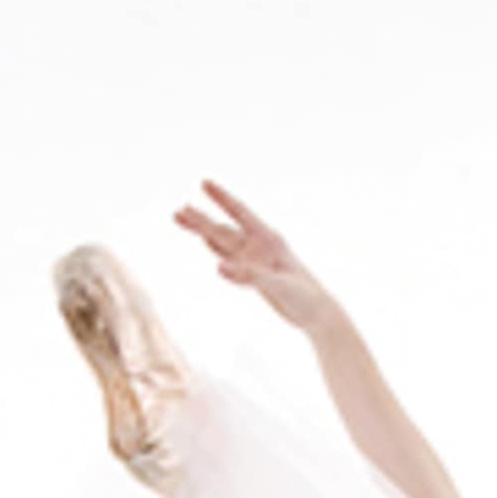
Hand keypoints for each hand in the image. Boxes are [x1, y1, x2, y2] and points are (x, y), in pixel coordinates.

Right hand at [173, 179, 340, 332]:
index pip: (240, 212)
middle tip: (178, 210)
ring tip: (182, 219)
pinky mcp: (255, 274)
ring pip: (224, 241)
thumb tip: (218, 268)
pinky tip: (205, 240)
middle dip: (201, 219)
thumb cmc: (305, 297)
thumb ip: (249, 275)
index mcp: (269, 240)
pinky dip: (216, 249)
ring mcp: (257, 260)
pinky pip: (231, 258)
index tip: (204, 183)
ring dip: (203, 231)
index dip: (222, 197)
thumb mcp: (278, 286)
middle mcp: (260, 246)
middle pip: (225, 229)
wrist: (318, 314)